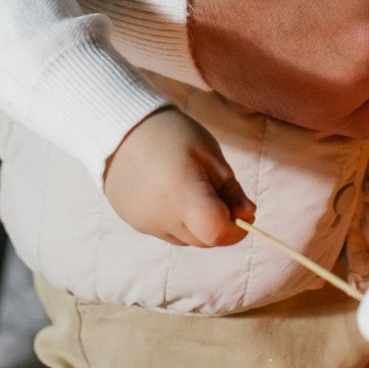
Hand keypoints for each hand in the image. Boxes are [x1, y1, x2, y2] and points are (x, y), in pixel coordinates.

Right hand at [103, 107, 255, 246]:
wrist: (120, 127)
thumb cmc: (171, 134)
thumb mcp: (209, 154)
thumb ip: (231, 190)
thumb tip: (249, 215)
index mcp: (182, 194)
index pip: (216, 233)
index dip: (236, 228)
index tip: (240, 210)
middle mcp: (161, 217)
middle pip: (204, 240)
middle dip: (218, 224)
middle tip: (215, 191)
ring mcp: (145, 223)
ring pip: (187, 239)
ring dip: (197, 224)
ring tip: (189, 187)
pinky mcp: (134, 223)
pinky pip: (167, 232)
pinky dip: (177, 221)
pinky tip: (170, 192)